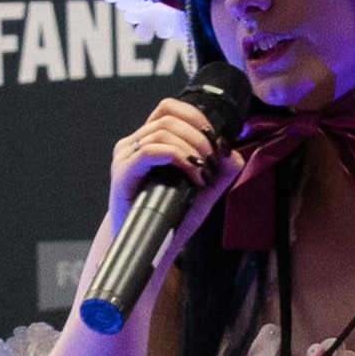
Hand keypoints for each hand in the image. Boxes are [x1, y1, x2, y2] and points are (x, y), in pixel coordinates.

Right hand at [105, 96, 239, 248]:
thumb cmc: (170, 217)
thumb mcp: (203, 191)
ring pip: (162, 131)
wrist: (148, 246)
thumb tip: (232, 152)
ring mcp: (125, 156)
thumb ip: (220, 171)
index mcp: (148, 141)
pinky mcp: (122, 172)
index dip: (195, 116)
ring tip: (203, 171)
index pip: (168, 108)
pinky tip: (193, 174)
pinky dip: (177, 157)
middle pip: (168, 118)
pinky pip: (150, 151)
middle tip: (212, 160)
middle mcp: (133, 144)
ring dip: (191, 148)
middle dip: (199, 136)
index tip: (215, 138)